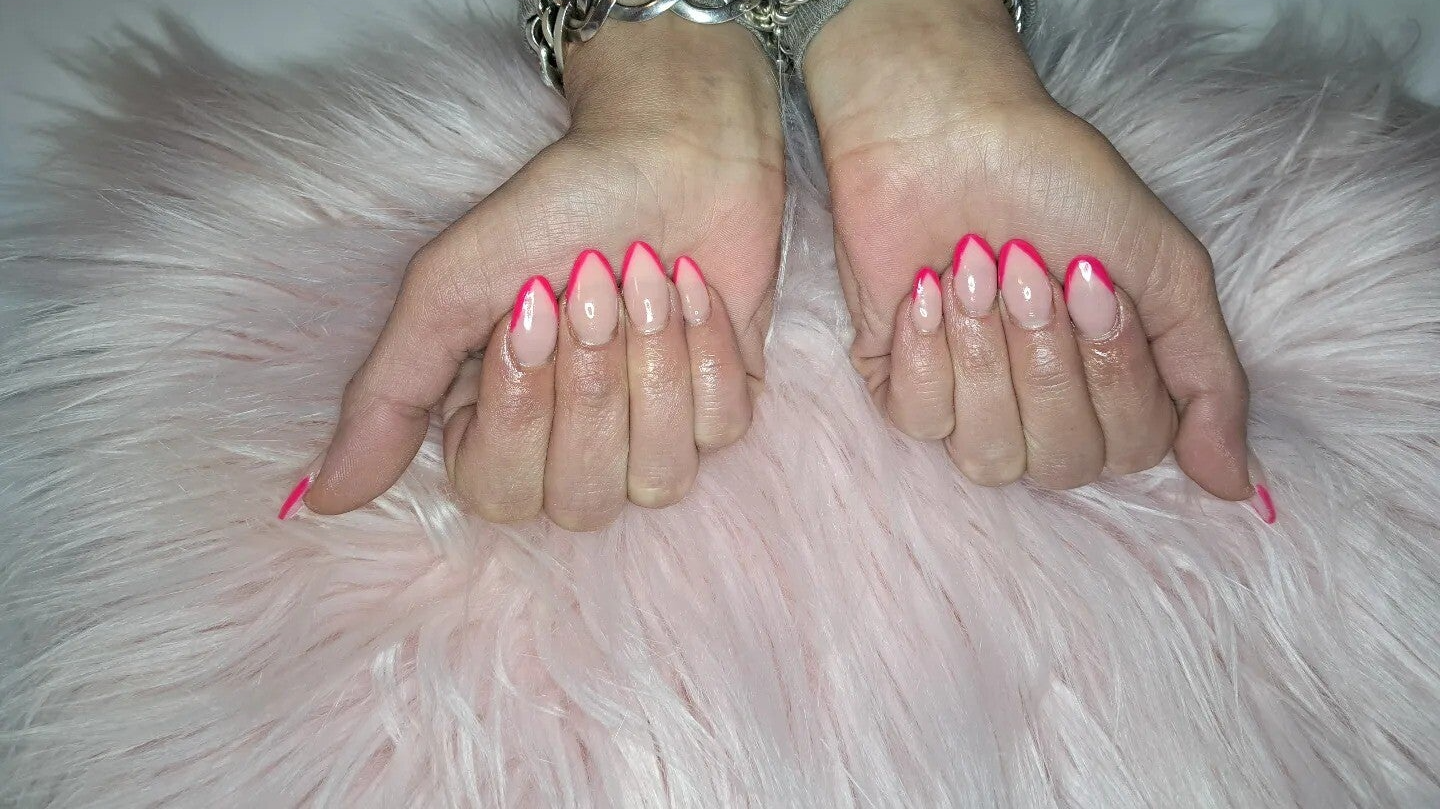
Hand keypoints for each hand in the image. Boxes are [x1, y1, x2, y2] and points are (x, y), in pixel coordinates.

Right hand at [293, 17, 783, 528]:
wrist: (668, 146)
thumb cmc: (556, 209)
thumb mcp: (449, 289)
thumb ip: (389, 396)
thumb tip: (319, 498)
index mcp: (497, 430)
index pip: (499, 495)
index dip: (517, 407)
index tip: (525, 305)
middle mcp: (572, 452)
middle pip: (579, 498)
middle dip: (587, 380)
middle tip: (586, 283)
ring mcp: (654, 438)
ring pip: (658, 476)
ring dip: (649, 361)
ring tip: (642, 276)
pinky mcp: (724, 410)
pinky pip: (721, 428)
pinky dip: (705, 348)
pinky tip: (689, 290)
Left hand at [804, 0, 1267, 514]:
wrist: (945, 130)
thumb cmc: (1057, 183)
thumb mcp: (1165, 270)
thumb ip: (1206, 380)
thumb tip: (1238, 488)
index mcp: (1112, 390)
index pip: (1131, 449)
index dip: (1116, 371)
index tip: (1095, 276)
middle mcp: (1042, 411)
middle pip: (1063, 463)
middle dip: (1049, 358)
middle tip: (1032, 267)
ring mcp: (968, 404)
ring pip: (989, 455)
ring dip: (988, 354)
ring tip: (976, 267)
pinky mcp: (898, 384)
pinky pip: (920, 419)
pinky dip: (927, 347)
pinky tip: (926, 286)